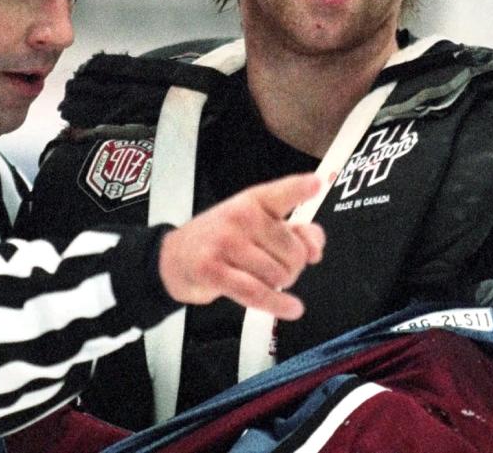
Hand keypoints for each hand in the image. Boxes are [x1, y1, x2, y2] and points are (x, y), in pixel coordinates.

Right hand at [158, 173, 324, 319]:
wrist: (176, 258)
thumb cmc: (222, 240)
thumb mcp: (256, 226)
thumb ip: (295, 231)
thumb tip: (314, 248)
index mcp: (254, 201)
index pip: (281, 193)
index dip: (300, 188)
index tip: (316, 183)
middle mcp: (240, 216)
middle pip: (294, 252)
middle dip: (293, 267)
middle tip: (274, 266)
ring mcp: (225, 242)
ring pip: (278, 275)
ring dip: (278, 286)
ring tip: (262, 279)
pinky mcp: (213, 270)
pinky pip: (256, 292)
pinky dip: (277, 303)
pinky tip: (292, 308)